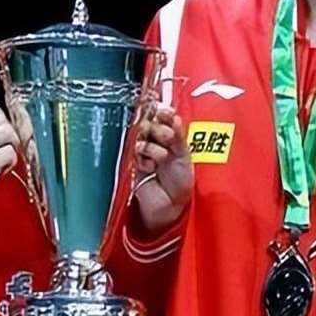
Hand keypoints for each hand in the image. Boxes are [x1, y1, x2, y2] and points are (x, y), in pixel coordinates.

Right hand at [133, 104, 192, 233]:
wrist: (171, 203)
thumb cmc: (179, 179)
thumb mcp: (184, 154)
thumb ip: (178, 135)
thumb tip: (175, 117)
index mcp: (165, 133)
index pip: (159, 115)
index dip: (162, 112)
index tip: (167, 112)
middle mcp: (151, 139)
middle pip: (147, 122)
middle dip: (158, 128)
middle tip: (168, 138)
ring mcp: (140, 151)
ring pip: (139, 136)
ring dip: (152, 146)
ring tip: (162, 157)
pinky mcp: (131, 163)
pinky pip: (134, 153)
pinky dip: (144, 159)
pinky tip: (151, 168)